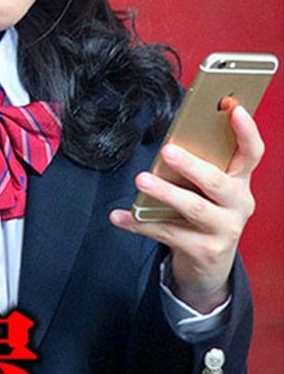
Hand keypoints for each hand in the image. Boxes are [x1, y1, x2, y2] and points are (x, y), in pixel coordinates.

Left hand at [109, 105, 263, 313]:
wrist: (208, 264)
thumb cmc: (205, 212)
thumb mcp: (208, 189)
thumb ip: (198, 167)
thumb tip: (170, 143)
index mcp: (240, 182)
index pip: (251, 154)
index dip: (247, 131)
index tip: (233, 109)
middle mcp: (238, 204)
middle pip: (218, 182)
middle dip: (192, 166)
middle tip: (167, 151)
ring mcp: (224, 230)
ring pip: (194, 208)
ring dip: (165, 193)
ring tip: (141, 181)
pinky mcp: (205, 251)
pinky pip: (168, 233)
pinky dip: (141, 223)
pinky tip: (121, 216)